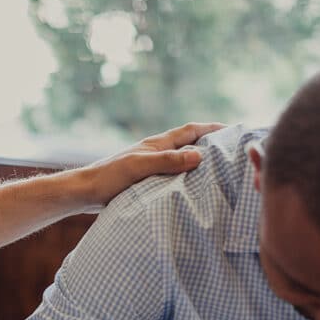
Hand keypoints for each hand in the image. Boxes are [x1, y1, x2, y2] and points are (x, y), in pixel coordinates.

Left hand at [73, 122, 225, 211]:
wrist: (84, 191)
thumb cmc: (109, 177)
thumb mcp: (139, 167)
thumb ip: (167, 161)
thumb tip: (199, 156)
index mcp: (157, 143)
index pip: (191, 130)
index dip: (213, 128)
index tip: (235, 129)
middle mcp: (156, 150)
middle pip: (189, 141)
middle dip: (211, 142)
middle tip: (234, 149)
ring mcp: (150, 164)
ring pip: (181, 158)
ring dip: (199, 159)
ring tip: (219, 169)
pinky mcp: (144, 179)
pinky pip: (173, 173)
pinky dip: (186, 175)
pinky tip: (191, 187)